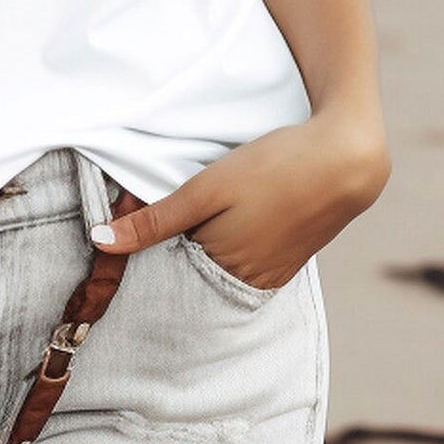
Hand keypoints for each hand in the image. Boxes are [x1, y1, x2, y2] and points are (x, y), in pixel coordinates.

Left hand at [90, 113, 390, 289]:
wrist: (344, 160)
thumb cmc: (273, 169)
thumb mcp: (205, 188)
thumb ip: (154, 219)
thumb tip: (100, 243)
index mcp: (221, 270)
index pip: (165, 274)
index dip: (145, 249)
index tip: (126, 227)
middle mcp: (247, 283)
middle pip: (192, 273)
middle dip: (172, 251)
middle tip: (161, 213)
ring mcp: (271, 275)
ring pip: (217, 267)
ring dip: (201, 245)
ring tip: (199, 211)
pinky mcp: (287, 262)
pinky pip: (244, 262)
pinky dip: (228, 245)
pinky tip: (229, 218)